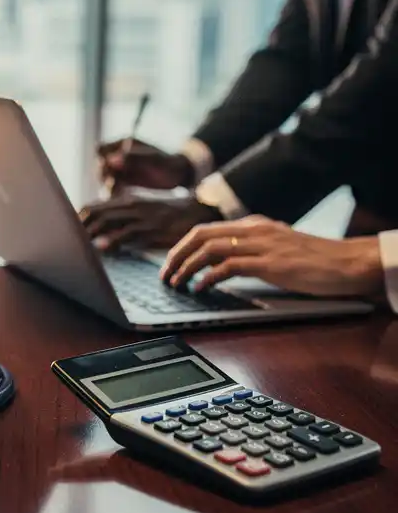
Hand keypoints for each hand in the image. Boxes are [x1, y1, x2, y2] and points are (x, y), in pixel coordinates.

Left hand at [79, 195, 222, 250]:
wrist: (196, 210)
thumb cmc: (165, 214)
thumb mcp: (140, 210)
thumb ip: (121, 218)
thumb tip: (98, 234)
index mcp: (125, 200)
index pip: (92, 207)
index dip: (77, 220)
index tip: (65, 232)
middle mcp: (130, 206)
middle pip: (95, 213)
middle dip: (78, 228)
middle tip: (65, 241)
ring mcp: (140, 217)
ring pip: (107, 222)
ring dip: (90, 234)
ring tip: (76, 245)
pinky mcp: (151, 229)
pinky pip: (127, 234)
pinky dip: (111, 241)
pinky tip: (101, 248)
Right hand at [97, 138, 194, 193]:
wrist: (181, 174)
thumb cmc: (169, 163)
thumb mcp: (153, 160)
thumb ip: (133, 158)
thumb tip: (111, 161)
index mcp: (123, 143)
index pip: (101, 150)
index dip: (102, 160)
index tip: (112, 170)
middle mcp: (119, 155)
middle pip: (100, 165)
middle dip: (104, 176)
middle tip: (114, 186)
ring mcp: (121, 168)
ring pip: (104, 178)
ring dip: (108, 187)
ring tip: (117, 195)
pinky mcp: (124, 181)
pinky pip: (112, 188)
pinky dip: (114, 194)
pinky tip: (120, 199)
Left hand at [160, 215, 384, 297]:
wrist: (347, 262)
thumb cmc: (313, 259)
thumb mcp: (275, 247)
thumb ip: (247, 250)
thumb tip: (216, 265)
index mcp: (253, 225)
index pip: (205, 230)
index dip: (182, 246)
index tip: (170, 262)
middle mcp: (253, 230)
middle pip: (200, 236)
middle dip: (176, 255)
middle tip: (165, 274)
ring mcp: (261, 245)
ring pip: (209, 249)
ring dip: (186, 267)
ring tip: (176, 283)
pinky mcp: (270, 264)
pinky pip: (229, 267)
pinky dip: (208, 278)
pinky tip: (200, 288)